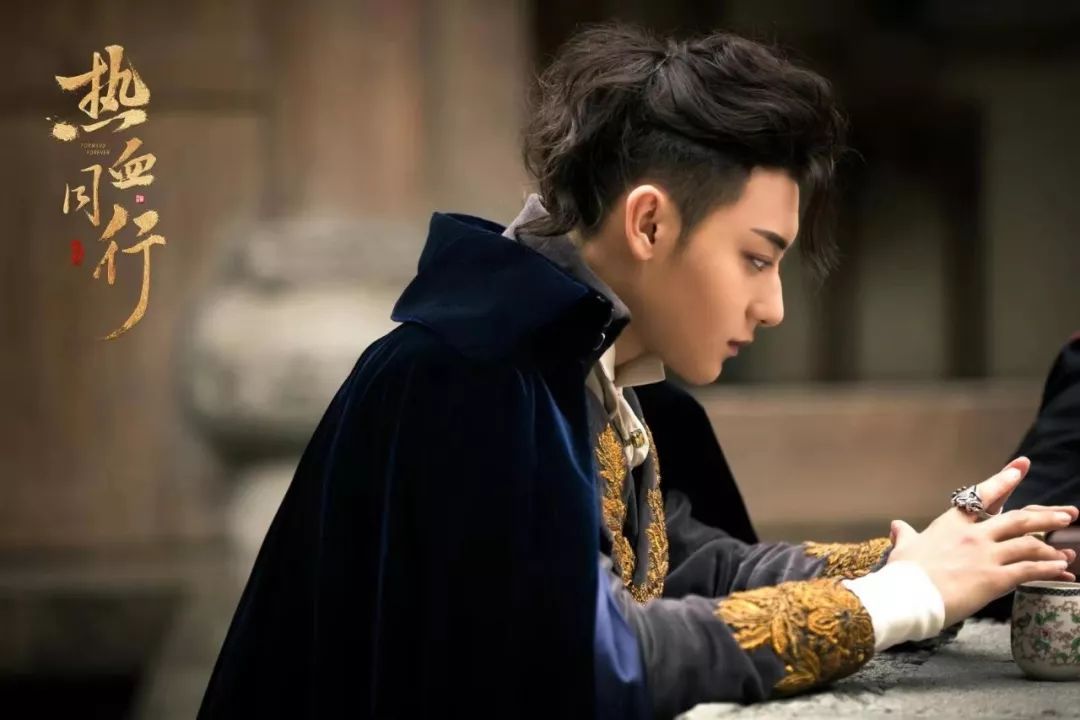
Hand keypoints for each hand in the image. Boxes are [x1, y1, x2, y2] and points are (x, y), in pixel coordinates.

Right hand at [886, 457, 1078, 626]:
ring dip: (1052, 548)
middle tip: (1067, 514)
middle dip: (1046, 516)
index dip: (1003, 480)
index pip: (982, 496)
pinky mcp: (994, 578)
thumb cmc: (903, 573)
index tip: (1021, 467)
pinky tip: (1062, 571)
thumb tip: (897, 526)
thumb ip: (905, 535)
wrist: (906, 595)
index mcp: (951, 524)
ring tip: (1068, 552)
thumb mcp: (904, 549)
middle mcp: (973, 535)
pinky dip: (1049, 570)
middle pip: (1018, 519)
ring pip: (1029, 544)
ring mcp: (985, 555)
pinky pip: (1029, 570)